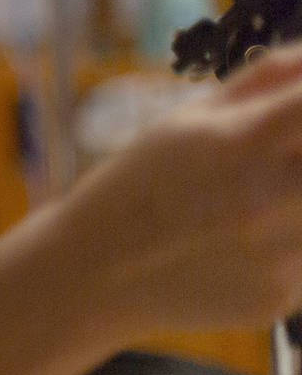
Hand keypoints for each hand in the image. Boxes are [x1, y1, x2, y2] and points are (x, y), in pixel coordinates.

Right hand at [53, 42, 301, 334]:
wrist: (92, 274)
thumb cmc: (139, 183)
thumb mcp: (188, 119)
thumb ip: (265, 80)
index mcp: (240, 144)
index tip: (299, 106)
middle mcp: (267, 200)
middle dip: (299, 152)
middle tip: (278, 155)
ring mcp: (279, 254)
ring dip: (299, 196)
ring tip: (252, 200)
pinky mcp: (280, 295)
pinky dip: (290, 242)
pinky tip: (241, 245)